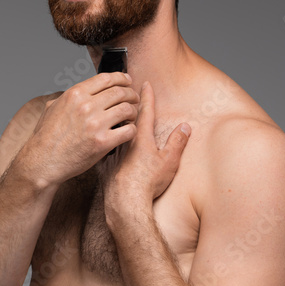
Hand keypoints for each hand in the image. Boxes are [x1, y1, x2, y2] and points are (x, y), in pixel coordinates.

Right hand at [19, 72, 139, 187]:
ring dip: (133, 112)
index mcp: (75, 94)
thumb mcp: (52, 107)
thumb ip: (68, 97)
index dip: (121, 78)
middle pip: (120, 92)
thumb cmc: (46, 137)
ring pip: (128, 109)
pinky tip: (127, 131)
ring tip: (131, 116)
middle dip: (131, 94)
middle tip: (134, 99)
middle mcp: (86, 106)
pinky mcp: (103, 142)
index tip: (127, 81)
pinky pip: (129, 130)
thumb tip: (82, 92)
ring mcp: (95, 124)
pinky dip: (132, 129)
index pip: (106, 78)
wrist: (43, 161)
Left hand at [102, 81, 190, 216]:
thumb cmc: (148, 183)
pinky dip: (103, 139)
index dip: (146, 96)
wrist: (124, 203)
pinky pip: (103, 147)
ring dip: (113, 120)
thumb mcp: (169, 162)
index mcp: (141, 138)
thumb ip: (177, 142)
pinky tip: (99, 138)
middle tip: (126, 90)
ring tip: (112, 112)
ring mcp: (112, 152)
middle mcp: (124, 141)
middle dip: (126, 102)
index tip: (144, 82)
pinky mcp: (104, 165)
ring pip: (112, 131)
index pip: (145, 111)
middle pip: (125, 117)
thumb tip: (185, 126)